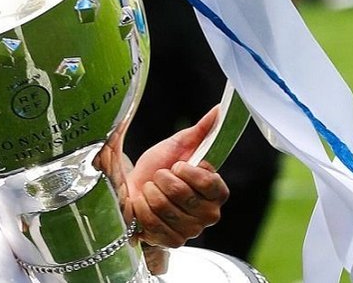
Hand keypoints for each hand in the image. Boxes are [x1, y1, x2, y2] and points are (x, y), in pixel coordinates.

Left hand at [125, 107, 228, 247]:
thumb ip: (202, 130)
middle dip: (162, 179)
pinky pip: (154, 224)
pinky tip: (143, 205)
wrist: (133, 187)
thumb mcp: (177, 145)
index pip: (210, 184)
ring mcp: (192, 231)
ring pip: (165, 207)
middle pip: (182, 194)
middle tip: (159, 177)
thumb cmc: (157, 167)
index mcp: (216, 192)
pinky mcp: (173, 242)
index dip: (188, 172)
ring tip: (150, 190)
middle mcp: (209, 215)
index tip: (177, 165)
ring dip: (150, 192)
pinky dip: (142, 209)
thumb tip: (220, 109)